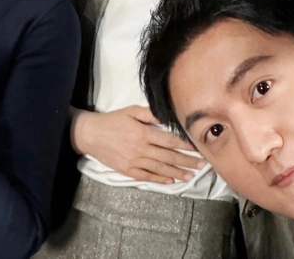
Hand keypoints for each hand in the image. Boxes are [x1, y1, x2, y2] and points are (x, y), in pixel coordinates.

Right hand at [71, 105, 204, 183]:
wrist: (91, 134)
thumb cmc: (112, 120)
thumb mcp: (131, 111)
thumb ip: (150, 114)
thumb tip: (168, 117)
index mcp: (143, 133)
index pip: (170, 140)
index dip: (186, 145)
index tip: (199, 148)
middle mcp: (140, 148)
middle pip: (168, 156)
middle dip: (187, 161)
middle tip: (203, 165)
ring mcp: (134, 161)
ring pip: (160, 168)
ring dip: (177, 173)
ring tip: (191, 176)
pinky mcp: (127, 170)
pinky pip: (146, 176)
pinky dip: (159, 179)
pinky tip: (171, 181)